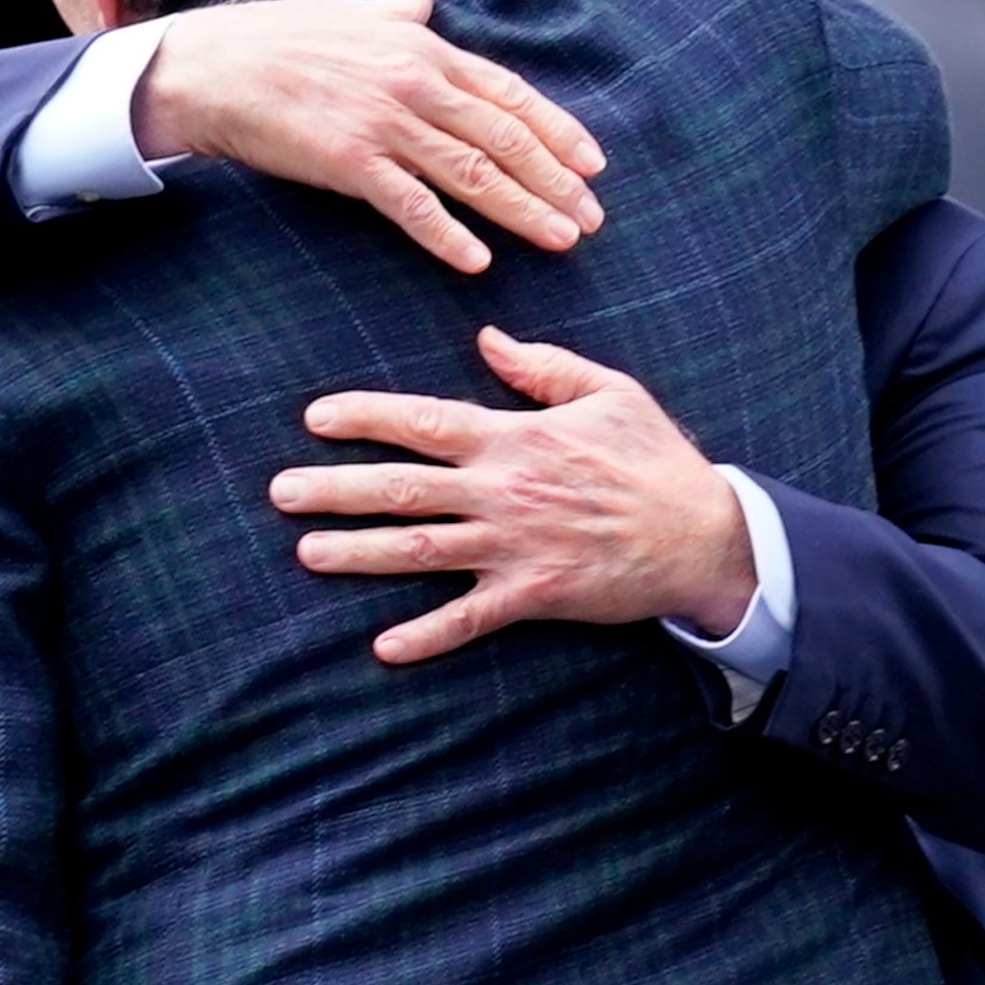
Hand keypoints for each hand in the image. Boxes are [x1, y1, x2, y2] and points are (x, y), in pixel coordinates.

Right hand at [134, 0, 605, 274]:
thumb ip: (397, 14)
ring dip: (524, 211)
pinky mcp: (349, 161)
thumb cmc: (277, 38)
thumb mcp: (349, 13)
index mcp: (422, 47)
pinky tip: (479, 261)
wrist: (211, 66)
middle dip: (556, 180)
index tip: (593, 163)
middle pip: (504, 138)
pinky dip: (448, 234)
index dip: (558, 130)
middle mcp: (415, 82)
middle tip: (592, 218)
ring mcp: (384, 123)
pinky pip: (411, 205)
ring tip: (562, 240)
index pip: (510, 92)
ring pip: (472, 173)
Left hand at [268, 327, 758, 663]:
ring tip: (306, 553)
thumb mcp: (609, 392)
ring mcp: (514, 547)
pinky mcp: (534, 595)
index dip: (364, 417)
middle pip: (402, 488)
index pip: (423, 421)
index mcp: (515, 438)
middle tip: (280, 492)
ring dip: (359, 553)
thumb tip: (487, 338)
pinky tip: (383, 647)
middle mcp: (502, 492)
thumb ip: (542, 366)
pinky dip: (426, 636)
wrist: (704, 536)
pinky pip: (469, 620)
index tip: (314, 419)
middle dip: (335, 489)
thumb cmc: (655, 459)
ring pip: (420, 551)